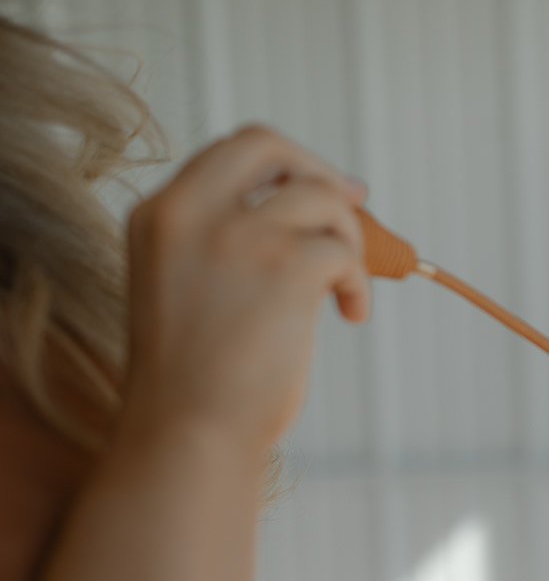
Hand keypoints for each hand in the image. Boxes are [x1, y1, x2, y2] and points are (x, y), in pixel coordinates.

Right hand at [121, 125, 369, 451]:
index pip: (226, 156)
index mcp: (156, 216)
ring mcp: (236, 234)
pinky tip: (350, 316)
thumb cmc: (197, 382)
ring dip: (350, 242)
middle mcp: (189, 212)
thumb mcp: (191, 290)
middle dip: (319, 168)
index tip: (323, 187)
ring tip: (345, 293)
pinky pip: (345, 252)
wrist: (188, 435)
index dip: (284, 165)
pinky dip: (359, 283)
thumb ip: (228, 243)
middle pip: (267, 145)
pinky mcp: (284, 265)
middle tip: (359, 204)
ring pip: (322, 198)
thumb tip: (315, 206)